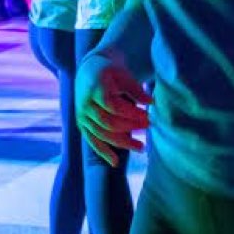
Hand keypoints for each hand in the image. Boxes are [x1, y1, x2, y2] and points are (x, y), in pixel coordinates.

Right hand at [75, 49, 150, 166]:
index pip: (114, 107)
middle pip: (108, 122)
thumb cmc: (110, 72)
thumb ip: (136, 89)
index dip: (132, 113)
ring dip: (122, 142)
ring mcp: (82, 116)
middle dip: (130, 127)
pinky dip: (103, 152)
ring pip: (101, 134)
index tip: (149, 116)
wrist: (89, 71)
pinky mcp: (83, 125)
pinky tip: (115, 162)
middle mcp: (85, 105)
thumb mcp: (123, 74)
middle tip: (149, 126)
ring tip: (141, 147)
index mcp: (95, 90)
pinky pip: (92, 140)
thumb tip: (152, 103)